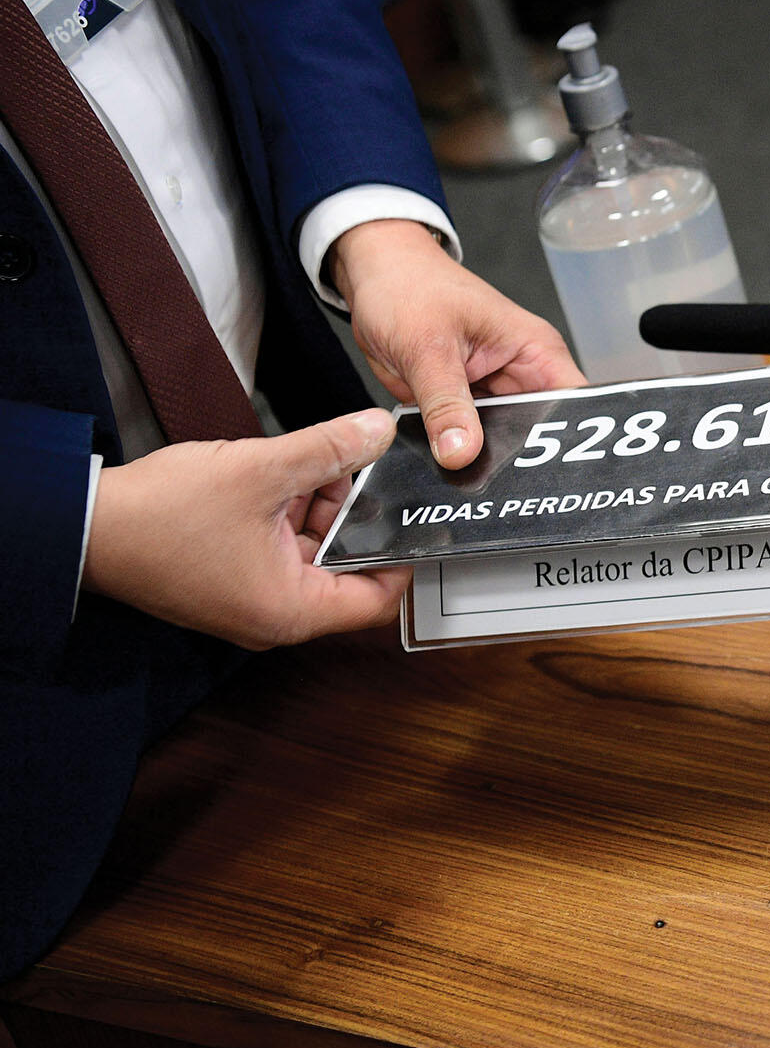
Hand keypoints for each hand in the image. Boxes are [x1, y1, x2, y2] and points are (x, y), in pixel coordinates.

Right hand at [83, 410, 411, 649]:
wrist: (83, 523)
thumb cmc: (160, 515)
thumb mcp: (262, 470)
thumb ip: (329, 449)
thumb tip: (375, 431)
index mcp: (292, 610)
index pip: (377, 599)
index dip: (400, 556)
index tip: (408, 519)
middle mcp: (274, 617)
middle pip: (344, 569)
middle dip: (351, 517)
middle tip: (352, 474)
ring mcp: (249, 601)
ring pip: (311, 554)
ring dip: (317, 509)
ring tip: (310, 466)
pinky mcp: (229, 582)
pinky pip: (278, 551)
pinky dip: (286, 515)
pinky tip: (280, 476)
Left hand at [330, 219, 583, 470]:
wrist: (371, 277)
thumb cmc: (408, 285)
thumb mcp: (426, 346)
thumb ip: (445, 403)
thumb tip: (461, 452)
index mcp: (534, 351)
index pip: (577, 404)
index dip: (577, 439)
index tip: (560, 473)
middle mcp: (521, 375)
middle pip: (543, 433)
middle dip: (527, 462)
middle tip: (507, 488)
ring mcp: (492, 394)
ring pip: (506, 443)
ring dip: (490, 461)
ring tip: (476, 481)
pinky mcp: (463, 406)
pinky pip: (470, 441)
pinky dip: (460, 454)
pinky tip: (452, 469)